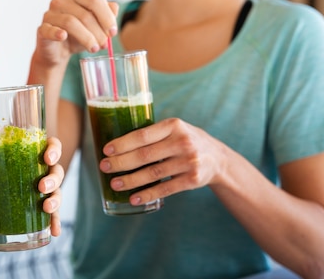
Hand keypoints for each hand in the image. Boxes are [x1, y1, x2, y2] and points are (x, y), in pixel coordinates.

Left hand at [0, 136, 64, 236]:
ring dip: (56, 200)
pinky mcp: (39, 209)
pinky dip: (55, 222)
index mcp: (31, 154)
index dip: (54, 150)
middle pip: (57, 170)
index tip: (47, 158)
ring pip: (57, 192)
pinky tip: (55, 231)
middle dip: (54, 179)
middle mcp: (41, 171)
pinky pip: (53, 215)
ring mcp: (42, 191)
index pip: (51, 146)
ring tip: (46, 208)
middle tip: (42, 186)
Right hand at [33, 0, 118, 66]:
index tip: (113, 32)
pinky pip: (49, 29)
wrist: (59, 52)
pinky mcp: (42, 28)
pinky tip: (63, 37)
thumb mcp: (96, 26)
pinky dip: (57, 33)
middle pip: (85, 13)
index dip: (107, 17)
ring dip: (86, 37)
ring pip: (71, 22)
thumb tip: (114, 8)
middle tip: (105, 45)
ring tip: (94, 48)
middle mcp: (62, 1)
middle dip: (98, 31)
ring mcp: (50, 14)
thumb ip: (107, 15)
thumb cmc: (78, 36)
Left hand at [99, 118, 227, 204]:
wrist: (218, 158)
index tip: (106, 150)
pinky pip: (165, 189)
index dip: (122, 144)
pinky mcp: (192, 180)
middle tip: (105, 167)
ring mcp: (188, 161)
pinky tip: (134, 198)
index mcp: (173, 125)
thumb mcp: (174, 129)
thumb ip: (153, 133)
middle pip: (145, 155)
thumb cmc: (186, 140)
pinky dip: (148, 194)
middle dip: (121, 162)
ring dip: (131, 180)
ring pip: (153, 174)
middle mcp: (182, 142)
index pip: (142, 135)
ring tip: (115, 184)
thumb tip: (117, 144)